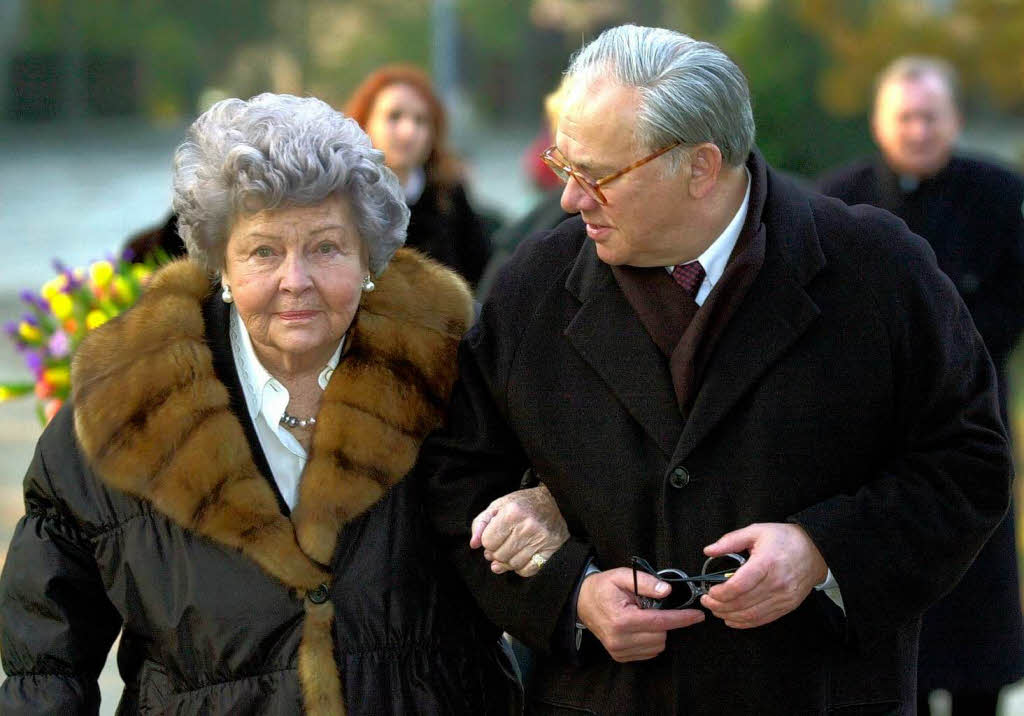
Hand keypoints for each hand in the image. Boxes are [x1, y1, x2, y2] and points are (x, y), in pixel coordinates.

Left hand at [469, 484, 569, 576]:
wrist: (555, 501)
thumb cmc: (523, 504)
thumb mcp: (499, 506)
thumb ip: (481, 523)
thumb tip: (474, 545)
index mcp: (512, 512)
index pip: (488, 542)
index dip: (488, 541)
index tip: (495, 536)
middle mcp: (527, 526)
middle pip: (499, 555)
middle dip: (497, 552)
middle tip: (504, 544)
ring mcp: (541, 539)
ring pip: (513, 565)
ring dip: (509, 561)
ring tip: (513, 549)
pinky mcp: (551, 550)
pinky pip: (528, 570)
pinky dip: (522, 568)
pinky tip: (523, 557)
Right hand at [577, 568, 704, 661]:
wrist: (581, 602)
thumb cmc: (603, 587)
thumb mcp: (622, 576)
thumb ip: (645, 582)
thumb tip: (666, 591)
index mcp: (621, 619)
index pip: (660, 622)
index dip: (682, 619)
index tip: (697, 615)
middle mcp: (620, 639)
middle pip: (661, 636)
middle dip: (665, 621)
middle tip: (651, 606)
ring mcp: (619, 650)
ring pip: (657, 646)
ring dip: (658, 632)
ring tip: (642, 616)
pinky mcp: (619, 656)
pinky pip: (648, 652)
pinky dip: (651, 640)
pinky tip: (640, 627)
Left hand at [700, 522, 826, 628]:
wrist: (816, 551)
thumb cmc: (785, 539)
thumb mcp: (756, 531)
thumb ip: (730, 541)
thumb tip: (709, 550)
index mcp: (767, 562)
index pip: (739, 585)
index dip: (720, 593)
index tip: (710, 591)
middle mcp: (776, 583)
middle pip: (742, 602)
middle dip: (719, 606)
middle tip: (707, 601)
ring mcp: (783, 597)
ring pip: (751, 615)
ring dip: (729, 615)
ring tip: (716, 610)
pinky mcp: (787, 606)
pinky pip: (763, 619)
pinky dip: (745, 622)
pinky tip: (732, 618)